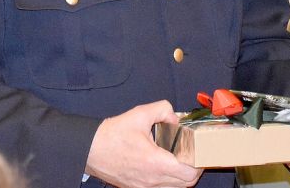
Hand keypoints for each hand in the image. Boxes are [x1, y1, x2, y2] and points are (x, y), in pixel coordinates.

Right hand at [85, 100, 202, 187]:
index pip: (189, 172)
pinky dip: (169, 181)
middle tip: (194, 154)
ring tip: (182, 159)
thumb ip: (164, 110)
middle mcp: (151, 179)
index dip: (200, 162)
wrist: (89, 149)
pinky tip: (167, 165)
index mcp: (156, 163)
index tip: (200, 151)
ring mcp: (144, 187)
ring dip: (182, 176)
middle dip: (195, 169)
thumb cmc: (112, 135)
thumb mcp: (140, 114)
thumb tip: (176, 118)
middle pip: (186, 183)